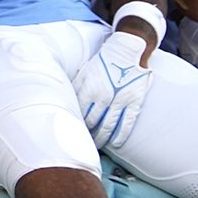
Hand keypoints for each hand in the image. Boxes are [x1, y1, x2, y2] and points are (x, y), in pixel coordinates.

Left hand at [73, 29, 151, 149]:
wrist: (126, 50)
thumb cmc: (103, 61)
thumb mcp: (84, 71)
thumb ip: (75, 87)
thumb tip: (64, 100)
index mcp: (89, 90)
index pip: (79, 114)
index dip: (75, 126)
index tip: (71, 134)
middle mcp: (103, 97)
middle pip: (92, 123)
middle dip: (87, 136)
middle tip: (83, 145)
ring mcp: (119, 100)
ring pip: (108, 126)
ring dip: (102, 139)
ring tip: (97, 147)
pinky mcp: (133, 101)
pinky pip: (127, 122)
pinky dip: (121, 135)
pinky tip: (116, 144)